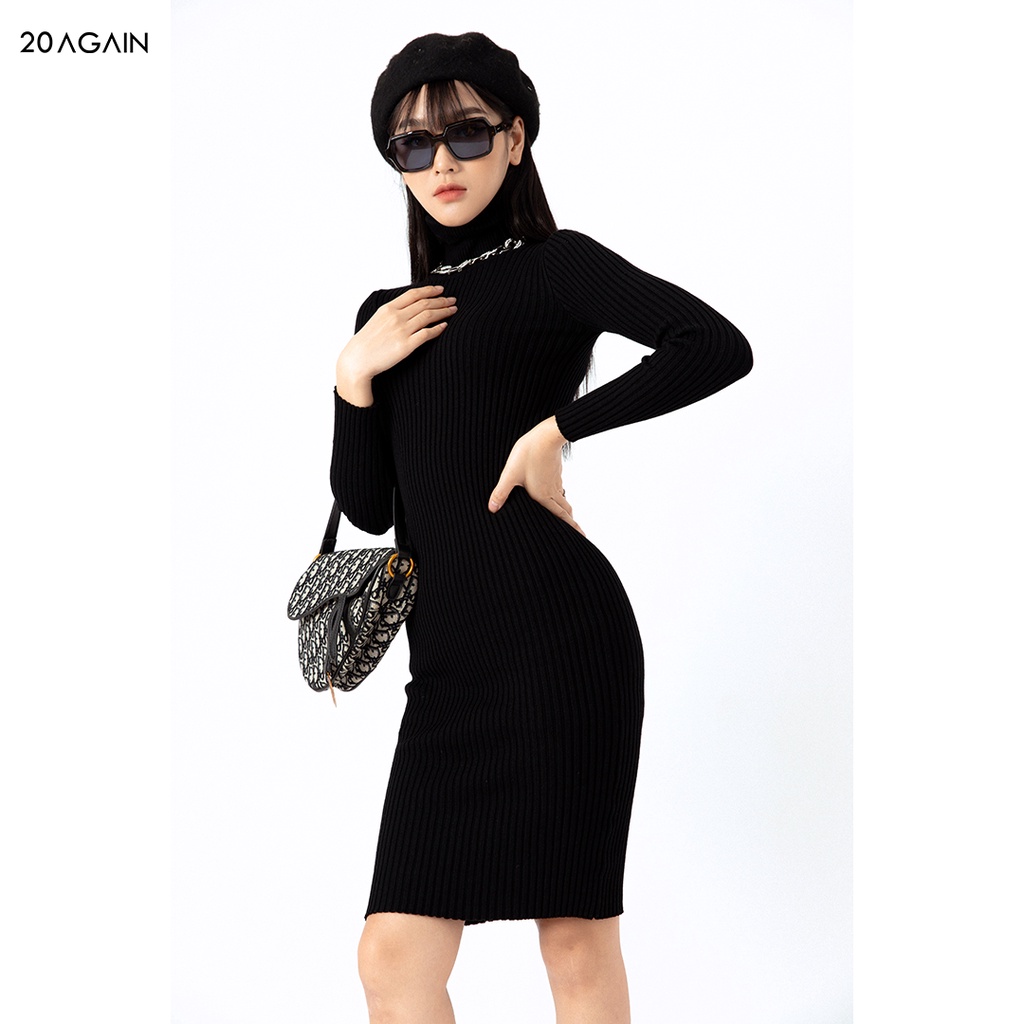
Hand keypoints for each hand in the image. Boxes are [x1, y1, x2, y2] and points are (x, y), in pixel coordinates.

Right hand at [336, 285, 456, 405]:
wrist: (358, 359)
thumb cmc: (366, 342)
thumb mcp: (377, 319)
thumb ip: (392, 312)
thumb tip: (408, 308)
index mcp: (388, 309)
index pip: (413, 294)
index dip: (430, 290)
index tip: (441, 290)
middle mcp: (396, 317)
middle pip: (424, 303)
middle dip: (441, 300)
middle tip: (452, 300)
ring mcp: (402, 330)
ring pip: (428, 316)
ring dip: (443, 311)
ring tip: (453, 310)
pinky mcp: (407, 345)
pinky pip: (427, 334)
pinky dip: (438, 328)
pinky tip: (445, 326)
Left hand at [488, 417, 584, 535]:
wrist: (547, 434)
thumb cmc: (528, 453)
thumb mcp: (510, 474)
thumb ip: (501, 492)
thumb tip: (492, 508)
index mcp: (542, 496)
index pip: (559, 516)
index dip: (570, 527)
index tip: (581, 536)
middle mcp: (552, 491)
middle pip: (565, 510)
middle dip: (572, 522)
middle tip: (580, 532)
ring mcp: (555, 480)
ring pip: (563, 499)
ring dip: (567, 510)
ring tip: (568, 516)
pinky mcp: (555, 471)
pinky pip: (560, 488)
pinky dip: (561, 496)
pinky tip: (557, 494)